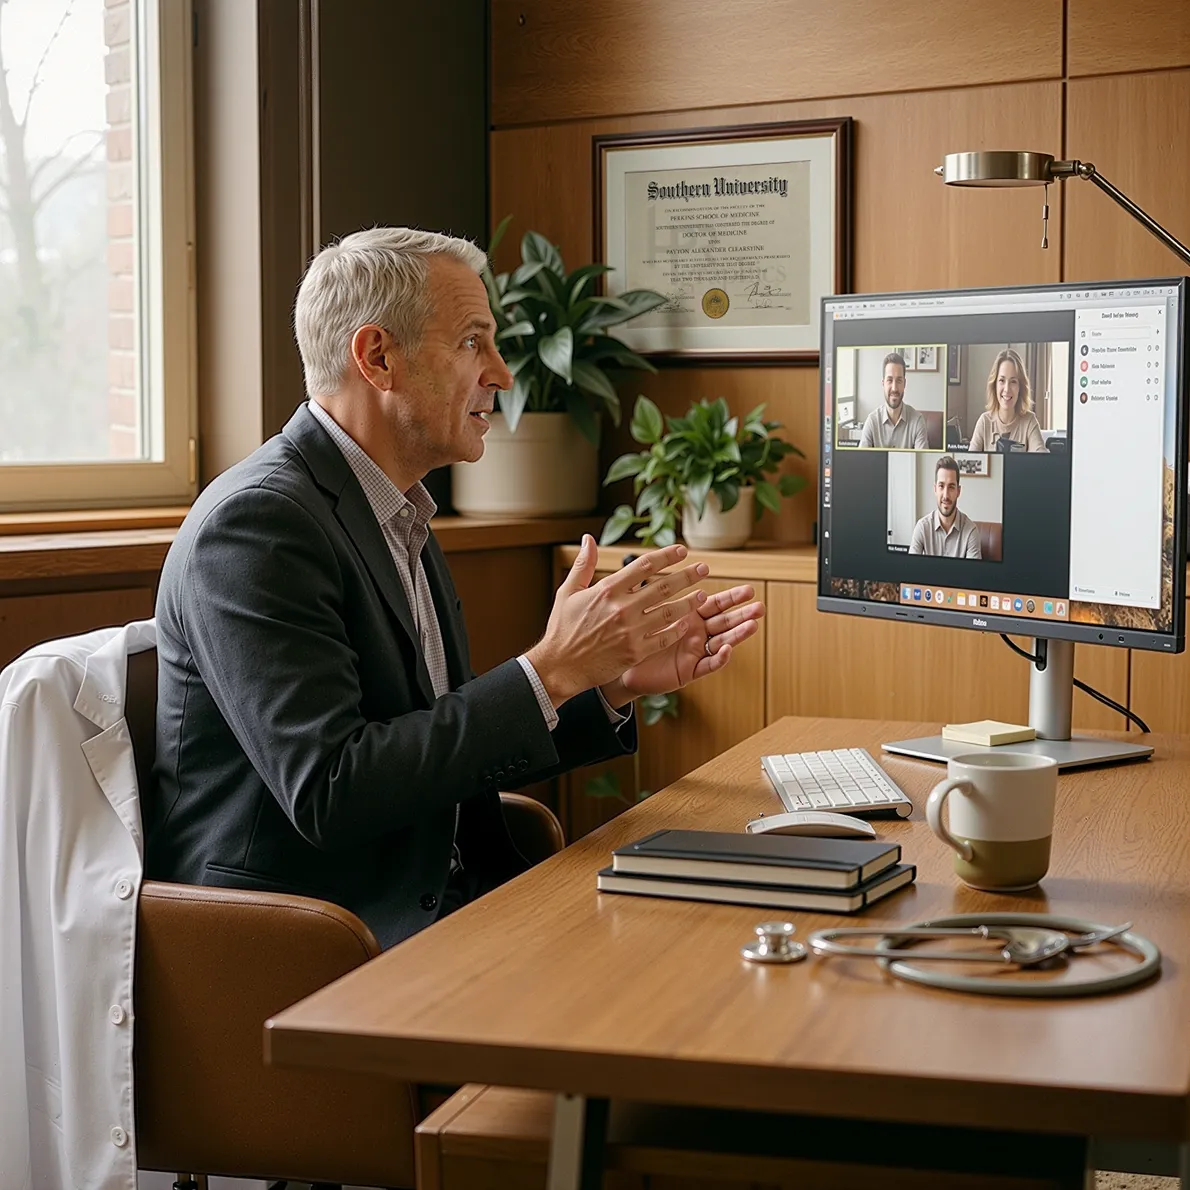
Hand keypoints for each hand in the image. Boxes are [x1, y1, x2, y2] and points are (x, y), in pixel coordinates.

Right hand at [524, 535, 709, 707]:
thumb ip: (584, 564)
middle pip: (663, 586)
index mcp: (607, 590)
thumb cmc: (562, 628)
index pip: (644, 566)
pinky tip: (686, 623)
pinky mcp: (635, 652)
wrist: (560, 666)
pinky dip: (676, 629)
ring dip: (689, 602)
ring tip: (704, 596)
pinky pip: (663, 638)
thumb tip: (588, 538)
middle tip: (703, 568)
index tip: (682, 551)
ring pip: (669, 612)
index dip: (666, 556)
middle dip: (687, 576)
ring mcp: (631, 631)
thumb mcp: (568, 592)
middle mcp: (622, 608)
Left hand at [605, 584, 764, 703]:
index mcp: (688, 616)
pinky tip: (728, 650)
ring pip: (721, 642)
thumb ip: (652, 590)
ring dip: (738, 634)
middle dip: (742, 613)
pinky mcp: (689, 670)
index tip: (749, 589)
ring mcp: (695, 652)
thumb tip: (652, 564)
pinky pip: (707, 665)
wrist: (623, 665)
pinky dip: (719, 658)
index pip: (714, 604)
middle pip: (724, 621)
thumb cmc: (632, 636)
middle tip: (760, 606)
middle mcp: (696, 633)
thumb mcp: (644, 610)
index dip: (731, 598)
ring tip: (753, 624)